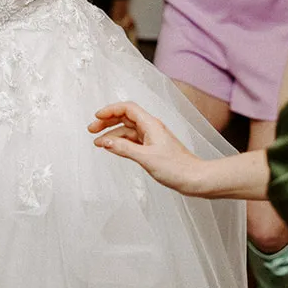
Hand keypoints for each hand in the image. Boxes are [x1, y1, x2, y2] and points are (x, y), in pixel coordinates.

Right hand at [89, 100, 203, 192]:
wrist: (195, 179)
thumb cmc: (177, 168)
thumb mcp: (146, 158)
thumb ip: (123, 149)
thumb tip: (105, 142)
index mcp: (151, 125)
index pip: (127, 109)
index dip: (110, 110)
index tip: (97, 117)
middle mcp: (151, 128)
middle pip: (125, 118)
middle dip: (107, 122)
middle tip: (92, 130)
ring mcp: (152, 138)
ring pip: (127, 130)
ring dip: (112, 134)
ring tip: (99, 143)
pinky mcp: (153, 148)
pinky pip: (132, 141)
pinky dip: (121, 143)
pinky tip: (113, 148)